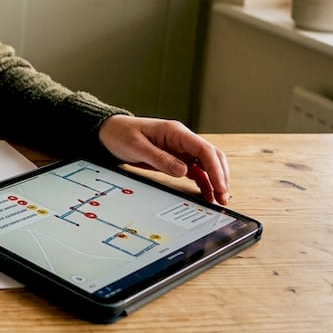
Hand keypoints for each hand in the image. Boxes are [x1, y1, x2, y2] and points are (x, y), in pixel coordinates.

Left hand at [97, 115, 230, 204]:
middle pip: (211, 157)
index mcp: (175, 132)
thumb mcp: (137, 147)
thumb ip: (161, 159)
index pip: (204, 150)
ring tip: (218, 200)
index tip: (219, 186)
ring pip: (206, 164)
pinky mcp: (176, 158)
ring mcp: (180, 149)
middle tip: (223, 197)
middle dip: (220, 177)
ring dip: (214, 181)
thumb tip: (184, 171)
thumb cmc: (122, 134)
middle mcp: (182, 139)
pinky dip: (203, 181)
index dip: (216, 169)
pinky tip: (206, 193)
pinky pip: (195, 170)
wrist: (110, 131)